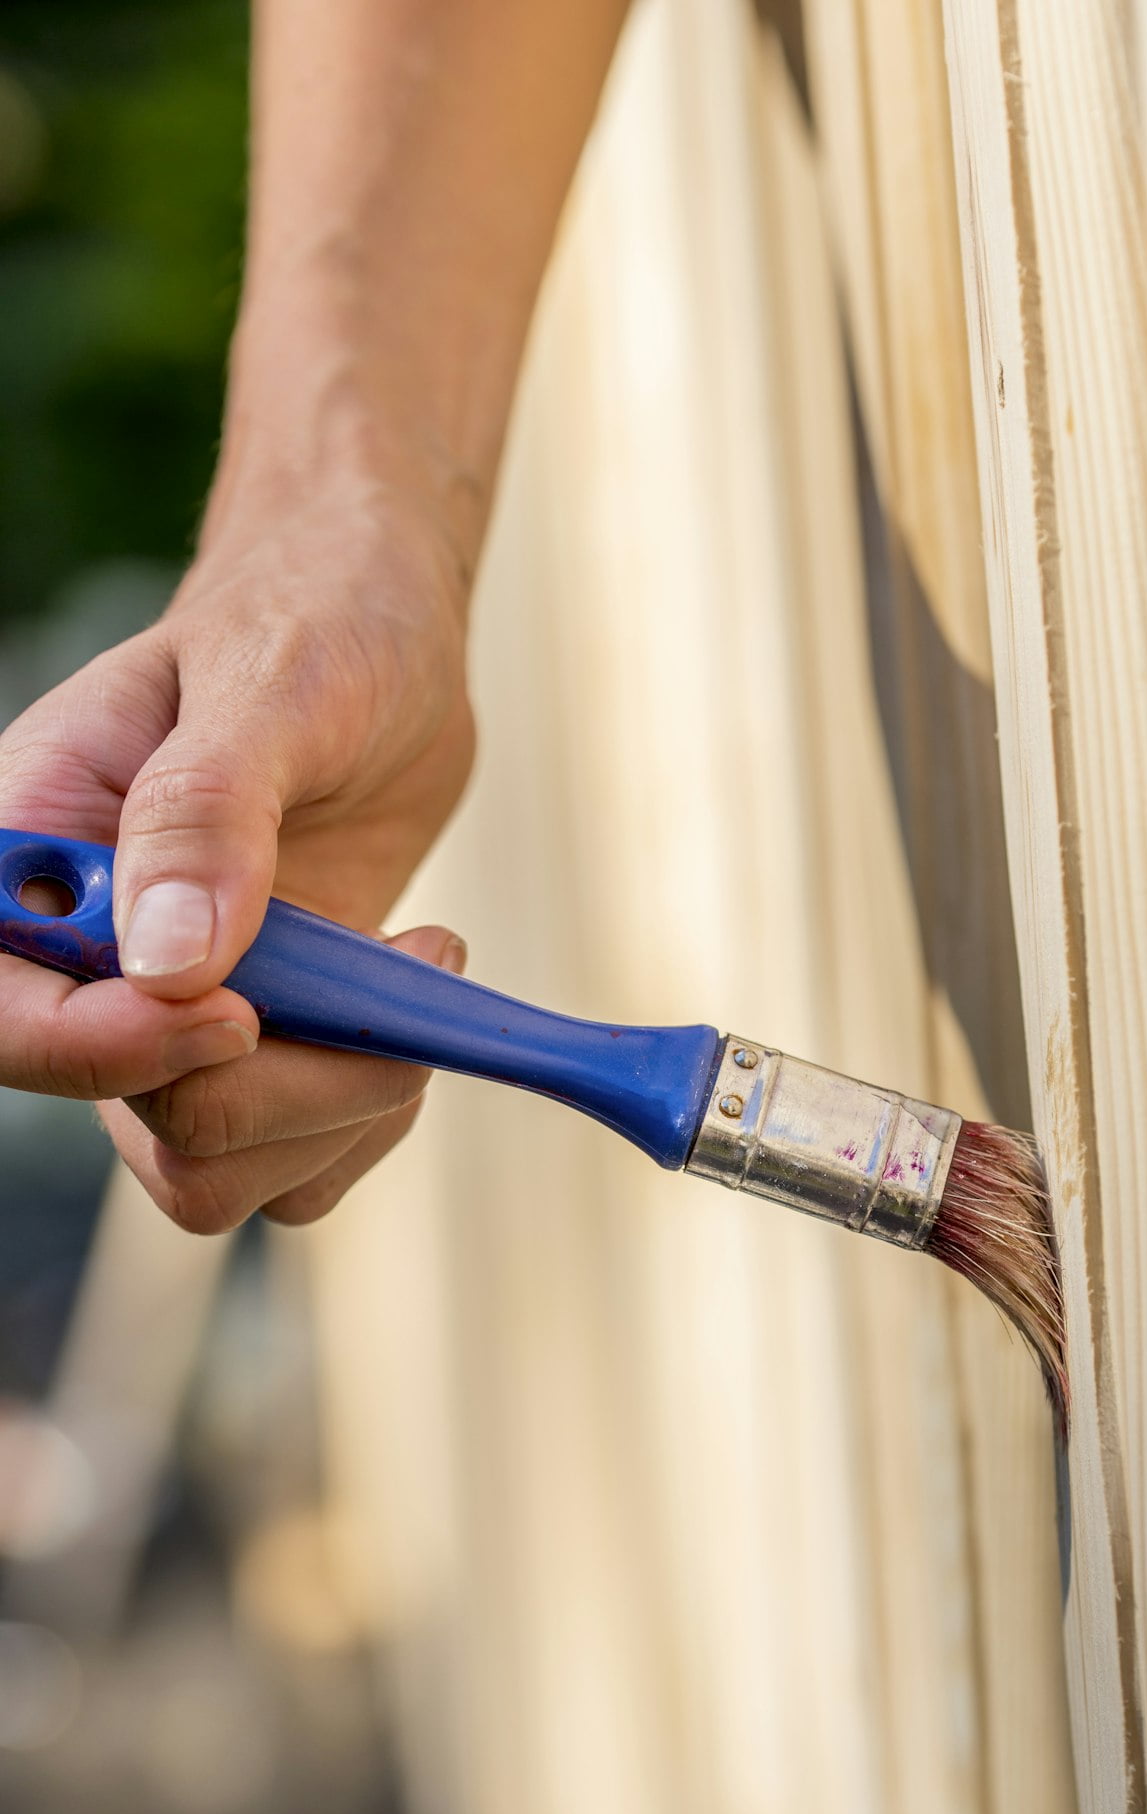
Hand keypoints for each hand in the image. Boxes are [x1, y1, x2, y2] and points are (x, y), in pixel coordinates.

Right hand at [0, 471, 475, 1229]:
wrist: (382, 644)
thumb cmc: (313, 623)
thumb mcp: (266, 685)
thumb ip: (205, 815)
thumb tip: (169, 965)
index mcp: (37, 860)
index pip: (10, 1021)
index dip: (113, 1052)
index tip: (245, 1011)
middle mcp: (91, 961)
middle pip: (147, 1121)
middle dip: (293, 1078)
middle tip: (393, 963)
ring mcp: (177, 1016)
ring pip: (219, 1167)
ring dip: (345, 1104)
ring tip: (417, 967)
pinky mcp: (265, 1049)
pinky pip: (295, 1165)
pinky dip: (368, 1119)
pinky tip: (412, 1007)